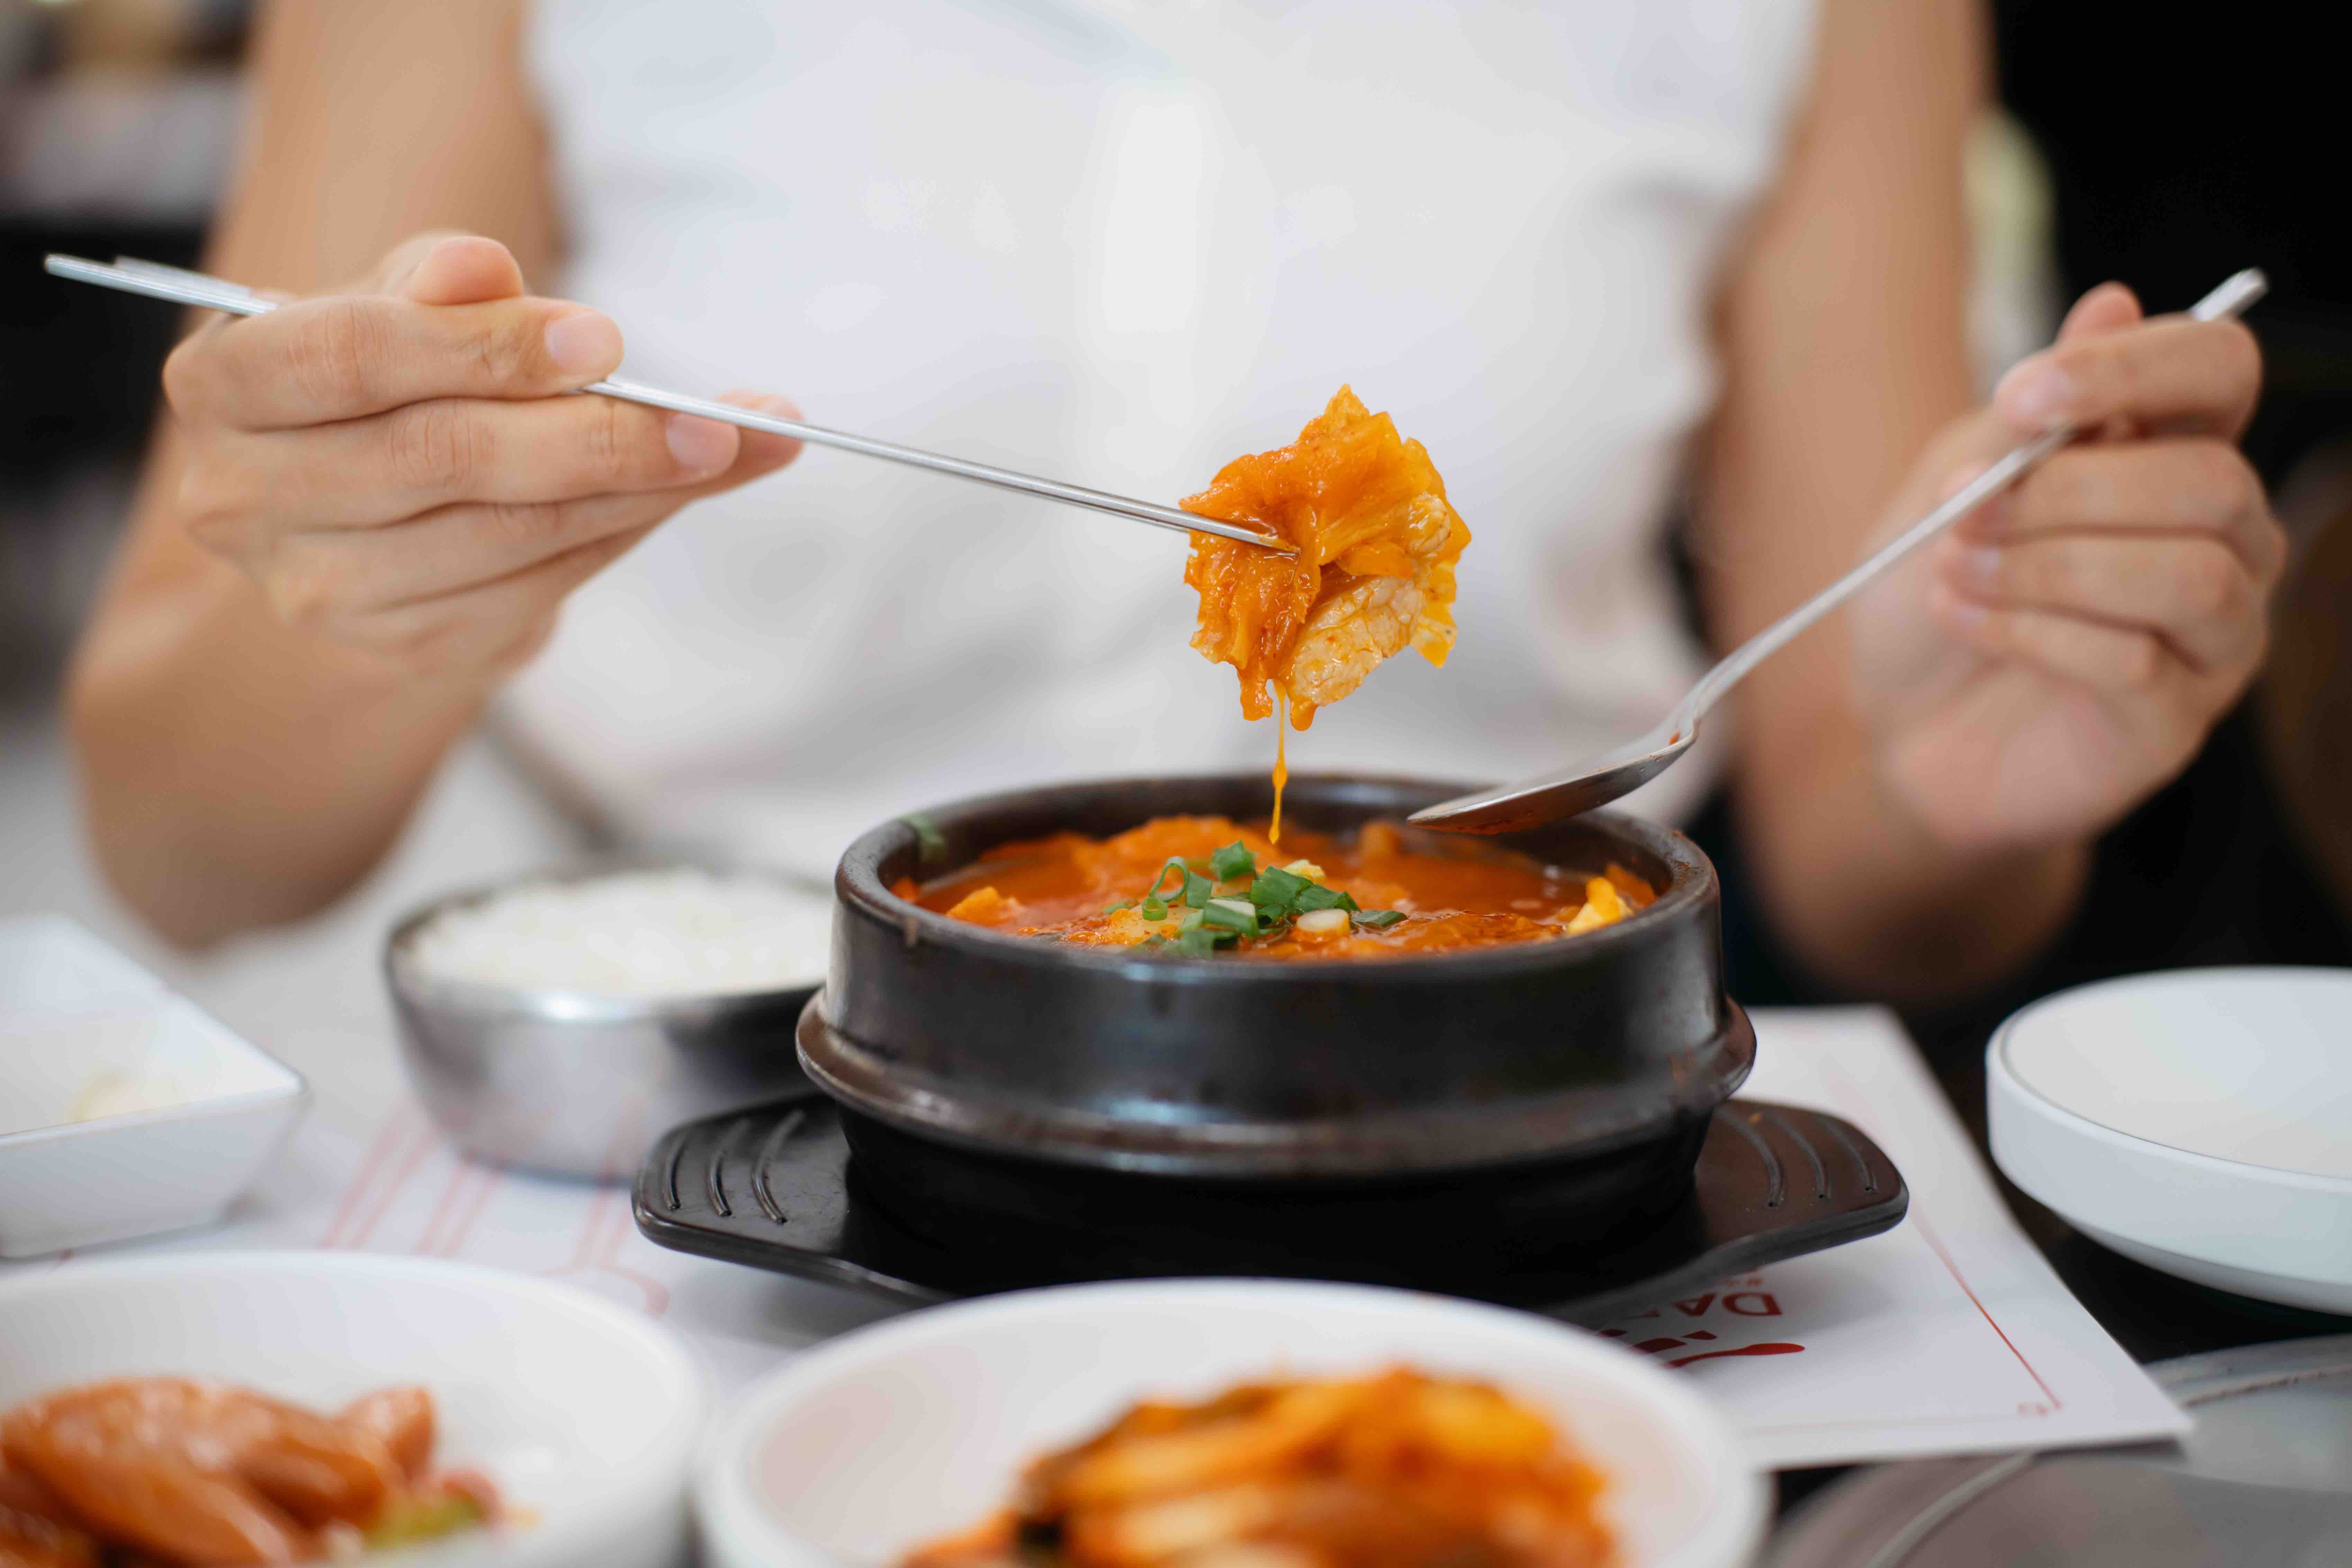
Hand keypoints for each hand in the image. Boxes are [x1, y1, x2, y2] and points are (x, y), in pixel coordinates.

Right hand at [161, 233, 800, 684]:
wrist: (363, 507)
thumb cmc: (385, 374)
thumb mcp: (397, 302)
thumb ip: (439, 280)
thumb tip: (486, 269)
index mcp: (225, 385)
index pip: (358, 356)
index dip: (486, 347)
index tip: (606, 340)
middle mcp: (247, 498)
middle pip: (446, 456)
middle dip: (597, 433)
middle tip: (714, 420)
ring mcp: (324, 589)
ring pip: (510, 533)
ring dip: (638, 490)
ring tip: (737, 448)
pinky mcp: (405, 644)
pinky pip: (538, 585)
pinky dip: (622, 532)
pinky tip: (684, 493)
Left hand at [1850, 283, 2281, 851]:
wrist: (1893, 717)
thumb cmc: (1937, 585)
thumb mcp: (1957, 480)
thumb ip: (2031, 412)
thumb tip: (2110, 301)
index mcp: (2176, 455)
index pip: (2222, 369)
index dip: (2135, 367)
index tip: (2023, 393)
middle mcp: (2226, 541)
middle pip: (2210, 479)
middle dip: (2069, 490)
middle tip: (1963, 510)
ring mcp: (2213, 637)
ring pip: (2188, 574)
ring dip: (2050, 565)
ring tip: (1953, 568)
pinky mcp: (2174, 722)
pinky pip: (2136, 661)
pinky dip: (2032, 632)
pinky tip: (1965, 621)